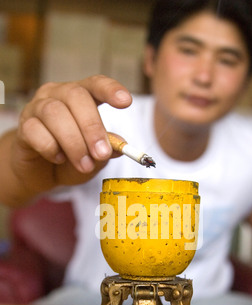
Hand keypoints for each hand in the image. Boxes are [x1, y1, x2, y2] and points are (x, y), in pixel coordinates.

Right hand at [12, 75, 131, 190]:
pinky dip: (51, 148)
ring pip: (55, 113)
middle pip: (75, 96)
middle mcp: (58, 95)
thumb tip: (120, 145)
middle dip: (92, 126)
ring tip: (84, 164)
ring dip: (73, 142)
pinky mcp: (24, 126)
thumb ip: (107, 149)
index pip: (95, 84)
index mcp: (80, 97)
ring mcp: (38, 108)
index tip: (125, 101)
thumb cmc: (70, 158)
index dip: (110, 89)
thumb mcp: (94, 157)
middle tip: (101, 153)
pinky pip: (36, 131)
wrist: (41, 172)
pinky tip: (59, 158)